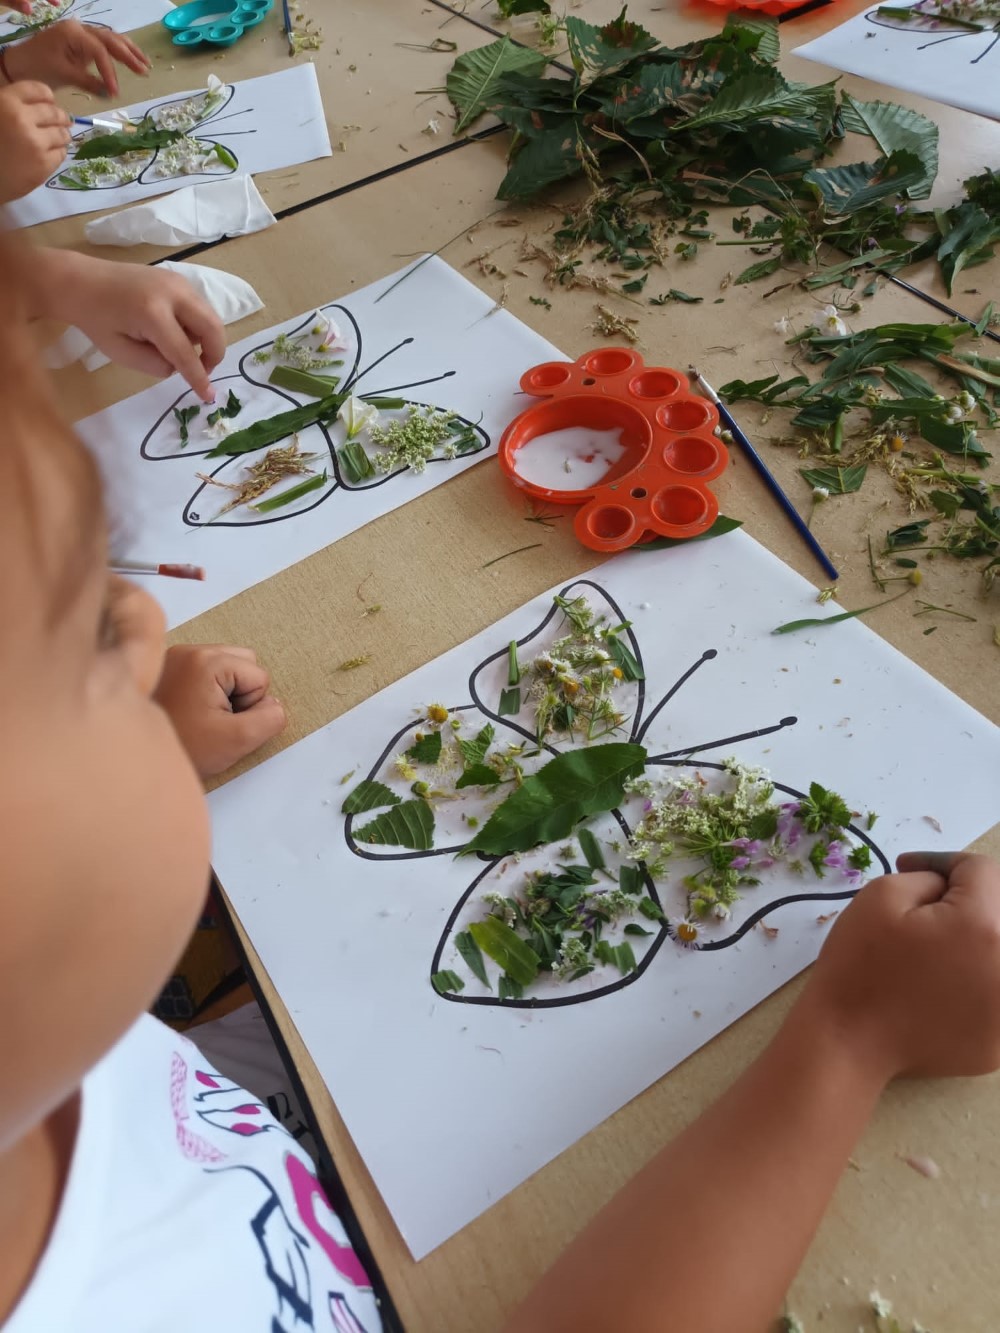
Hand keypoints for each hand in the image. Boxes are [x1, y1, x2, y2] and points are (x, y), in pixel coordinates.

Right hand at [0, 81, 69, 201]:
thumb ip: (9, 104)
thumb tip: (38, 104)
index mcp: (6, 102)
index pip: (38, 90)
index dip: (47, 96)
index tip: (50, 101)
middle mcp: (22, 119)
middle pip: (53, 113)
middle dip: (60, 116)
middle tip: (64, 119)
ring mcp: (35, 143)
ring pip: (61, 134)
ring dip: (63, 134)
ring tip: (63, 136)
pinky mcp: (43, 165)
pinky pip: (60, 154)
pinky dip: (59, 151)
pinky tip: (53, 151)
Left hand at [4, 21, 149, 96]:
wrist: (20, 63)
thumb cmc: (38, 67)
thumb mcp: (63, 75)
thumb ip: (88, 82)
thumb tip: (109, 93)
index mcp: (73, 33)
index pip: (100, 52)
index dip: (110, 72)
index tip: (115, 93)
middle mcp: (80, 29)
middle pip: (110, 39)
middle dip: (128, 55)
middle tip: (144, 71)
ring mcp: (82, 34)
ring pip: (110, 39)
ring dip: (128, 51)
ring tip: (145, 65)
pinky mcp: (82, 43)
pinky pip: (104, 45)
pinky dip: (119, 53)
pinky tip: (132, 61)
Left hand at [56, 256, 225, 400]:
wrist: (82, 281)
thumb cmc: (96, 319)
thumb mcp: (121, 352)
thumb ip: (156, 364)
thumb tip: (181, 366)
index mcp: (152, 313)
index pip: (185, 353)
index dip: (199, 378)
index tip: (208, 397)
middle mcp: (173, 293)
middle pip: (213, 328)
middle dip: (214, 354)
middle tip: (203, 370)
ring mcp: (178, 282)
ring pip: (211, 317)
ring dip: (205, 339)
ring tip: (180, 348)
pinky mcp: (179, 280)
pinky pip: (202, 308)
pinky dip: (197, 325)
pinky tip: (175, 330)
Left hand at [154, 644, 286, 778]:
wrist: (134, 762)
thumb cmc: (185, 749)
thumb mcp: (237, 740)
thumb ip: (270, 719)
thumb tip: (274, 705)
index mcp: (206, 660)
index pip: (259, 676)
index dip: (250, 706)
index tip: (221, 724)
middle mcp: (188, 650)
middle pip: (244, 663)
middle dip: (240, 694)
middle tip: (215, 720)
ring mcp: (175, 657)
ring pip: (227, 668)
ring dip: (225, 693)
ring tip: (203, 717)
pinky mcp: (168, 667)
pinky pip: (207, 672)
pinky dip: (208, 691)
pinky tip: (193, 712)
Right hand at [804, 851, 999, 1079]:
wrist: (848, 1041)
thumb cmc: (860, 964)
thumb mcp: (882, 895)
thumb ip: (929, 877)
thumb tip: (948, 887)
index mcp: (986, 927)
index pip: (983, 872)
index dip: (944, 862)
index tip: (909, 867)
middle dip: (966, 898)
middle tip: (925, 903)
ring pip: (997, 952)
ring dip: (976, 939)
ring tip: (936, 945)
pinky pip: (994, 993)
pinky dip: (975, 980)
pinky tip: (941, 984)